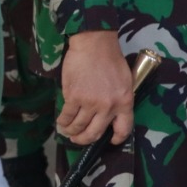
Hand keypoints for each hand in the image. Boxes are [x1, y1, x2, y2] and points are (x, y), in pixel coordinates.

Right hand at [57, 31, 134, 145]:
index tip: (111, 141)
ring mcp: (90, 103)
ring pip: (78, 127)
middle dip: (84, 139)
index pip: (124, 128)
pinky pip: (66, 116)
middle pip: (95, 133)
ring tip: (68, 131)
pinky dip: (62, 122)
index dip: (117, 139)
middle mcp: (108, 106)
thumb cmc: (111, 60)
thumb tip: (111, 115)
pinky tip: (61, 122)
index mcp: (125, 101)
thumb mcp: (125, 81)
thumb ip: (120, 99)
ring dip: (70, 132)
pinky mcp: (74, 97)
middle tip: (79, 139)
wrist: (95, 45)